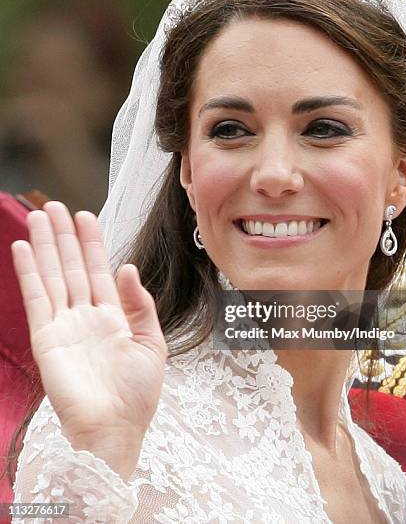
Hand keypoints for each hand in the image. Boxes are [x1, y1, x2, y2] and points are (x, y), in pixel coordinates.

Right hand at [11, 201, 167, 479]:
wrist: (114, 429)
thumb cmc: (136, 395)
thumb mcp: (152, 344)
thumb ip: (140, 305)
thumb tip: (128, 268)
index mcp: (113, 317)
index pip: (99, 271)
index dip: (93, 244)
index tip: (86, 217)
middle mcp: (86, 316)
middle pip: (73, 267)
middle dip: (64, 237)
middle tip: (55, 207)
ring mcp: (64, 325)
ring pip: (54, 275)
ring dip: (45, 246)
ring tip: (38, 217)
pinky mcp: (46, 337)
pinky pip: (36, 298)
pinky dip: (29, 273)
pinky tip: (23, 250)